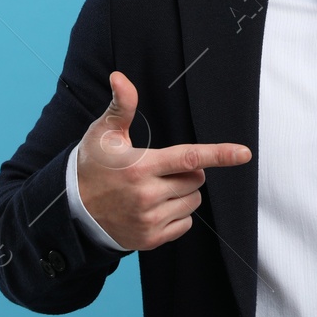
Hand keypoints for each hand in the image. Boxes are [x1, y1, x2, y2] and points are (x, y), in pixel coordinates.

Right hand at [75, 70, 251, 250]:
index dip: (219, 154)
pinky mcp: (150, 239)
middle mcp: (147, 195)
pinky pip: (185, 224)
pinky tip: (154, 207)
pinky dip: (177, 215)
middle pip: (195, 180)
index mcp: (140, 167)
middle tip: (162, 169)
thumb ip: (121, 106)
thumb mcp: (104, 133)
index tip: (244, 153)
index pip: (189, 158)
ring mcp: (149, 220)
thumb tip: (119, 77)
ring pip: (192, 202)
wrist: (72, 209)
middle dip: (188, 172)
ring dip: (183, 193)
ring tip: (155, 188)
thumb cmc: (93, 165)